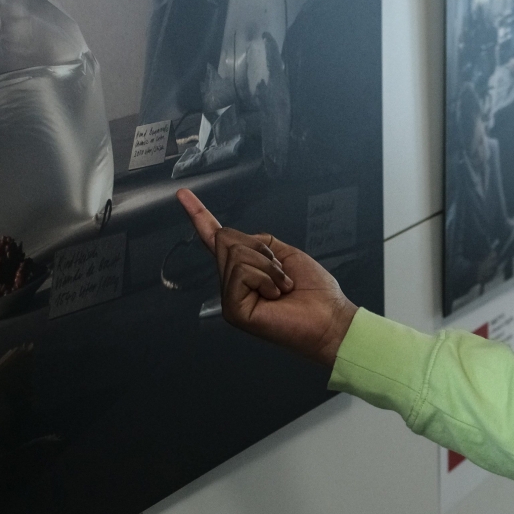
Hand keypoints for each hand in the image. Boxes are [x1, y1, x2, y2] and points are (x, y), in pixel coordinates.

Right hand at [179, 189, 357, 366]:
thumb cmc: (315, 292)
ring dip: (268, 266)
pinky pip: (241, 272)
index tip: (183, 194)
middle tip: (282, 275)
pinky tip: (274, 296)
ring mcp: (231, 298)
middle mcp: (233, 283)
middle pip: (227, 240)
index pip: (216, 239)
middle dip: (261, 250)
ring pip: (236, 255)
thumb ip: (259, 242)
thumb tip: (232, 235)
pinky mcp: (233, 310)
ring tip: (281, 287)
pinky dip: (265, 278)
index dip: (200, 216)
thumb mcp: (286, 254)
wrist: (330, 319)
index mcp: (245, 270)